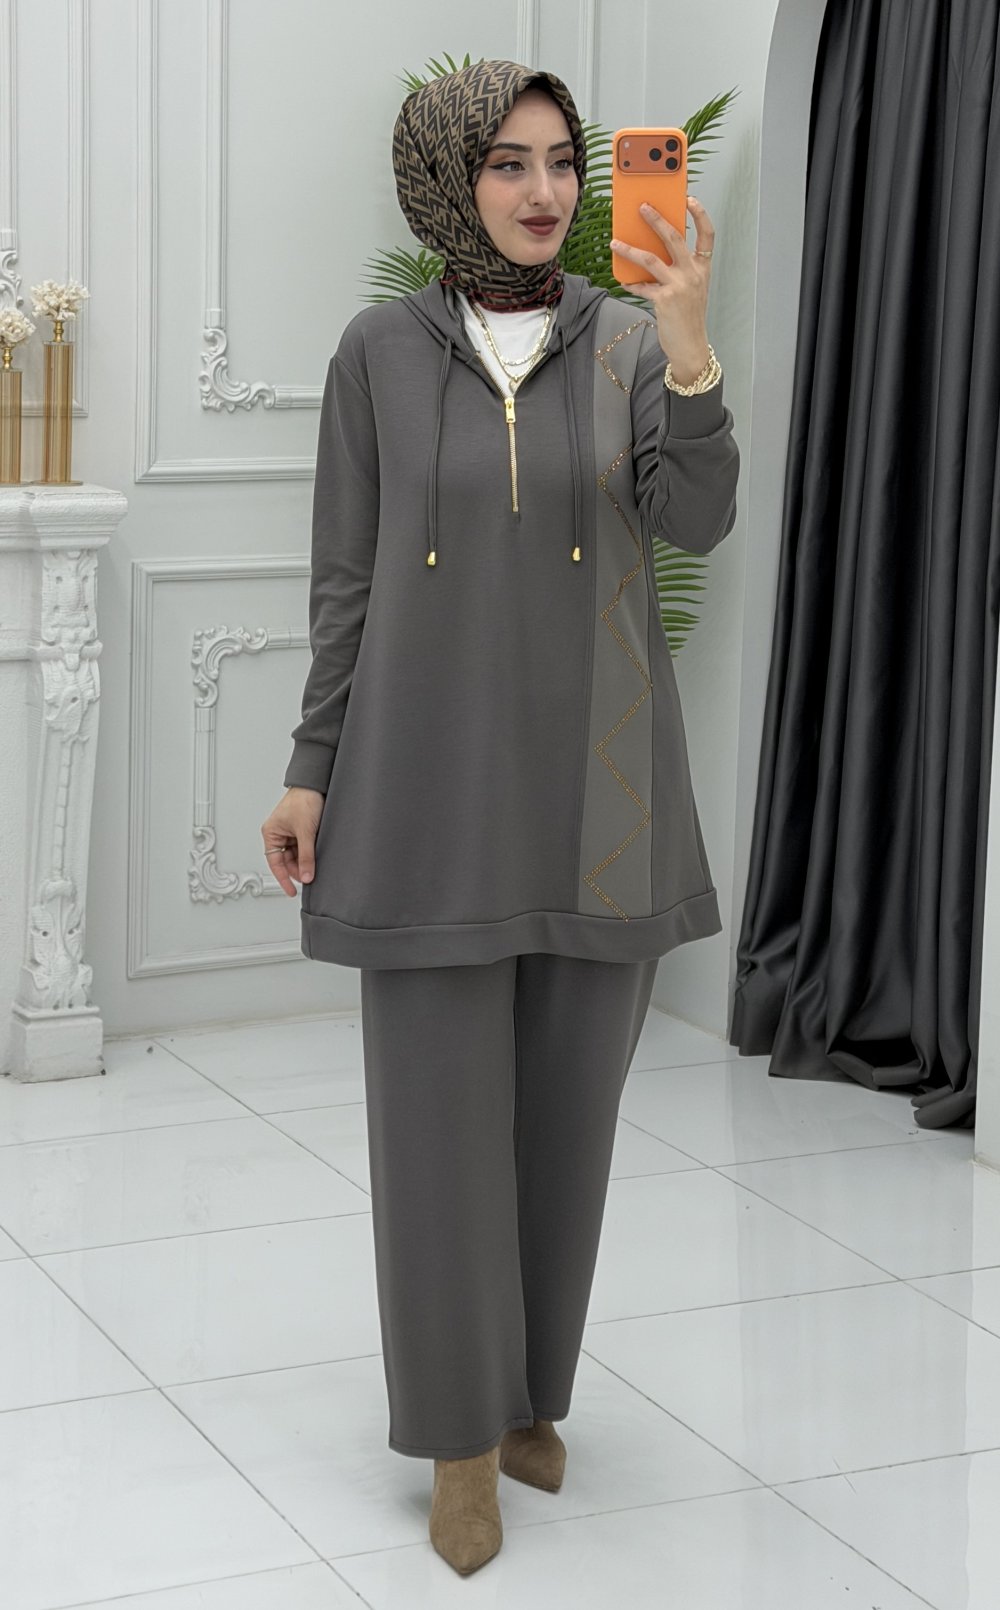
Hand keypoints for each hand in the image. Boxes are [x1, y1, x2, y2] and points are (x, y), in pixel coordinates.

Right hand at [261, 786, 324, 896]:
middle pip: (287, 861)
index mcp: (271, 833)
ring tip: (317, 865)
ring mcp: (291, 833)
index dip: (283, 879)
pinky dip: (311, 854)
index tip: (291, 892)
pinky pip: (305, 848)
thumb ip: (306, 856)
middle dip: (299, 870)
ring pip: (297, 856)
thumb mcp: (305, 832)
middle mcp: (279, 834)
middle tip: (311, 878)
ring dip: (306, 861)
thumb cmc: (304, 799)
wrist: (317, 784)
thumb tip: (307, 876)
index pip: (275, 863)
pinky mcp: (303, 831)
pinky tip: (319, 857)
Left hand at [610, 195, 714, 374]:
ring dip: (629, 250)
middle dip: (656, 219)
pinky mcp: (664, 300)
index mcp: (702, 267)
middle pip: (674, 238)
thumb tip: (653, 251)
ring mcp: (679, 286)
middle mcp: (693, 273)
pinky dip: (631, 283)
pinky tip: (623, 281)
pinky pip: (642, 286)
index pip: (707, 234)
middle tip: (642, 207)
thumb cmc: (688, 316)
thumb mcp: (691, 288)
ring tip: (615, 243)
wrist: (690, 346)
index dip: (700, 214)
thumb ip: (678, 269)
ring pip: (650, 259)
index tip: (689, 199)